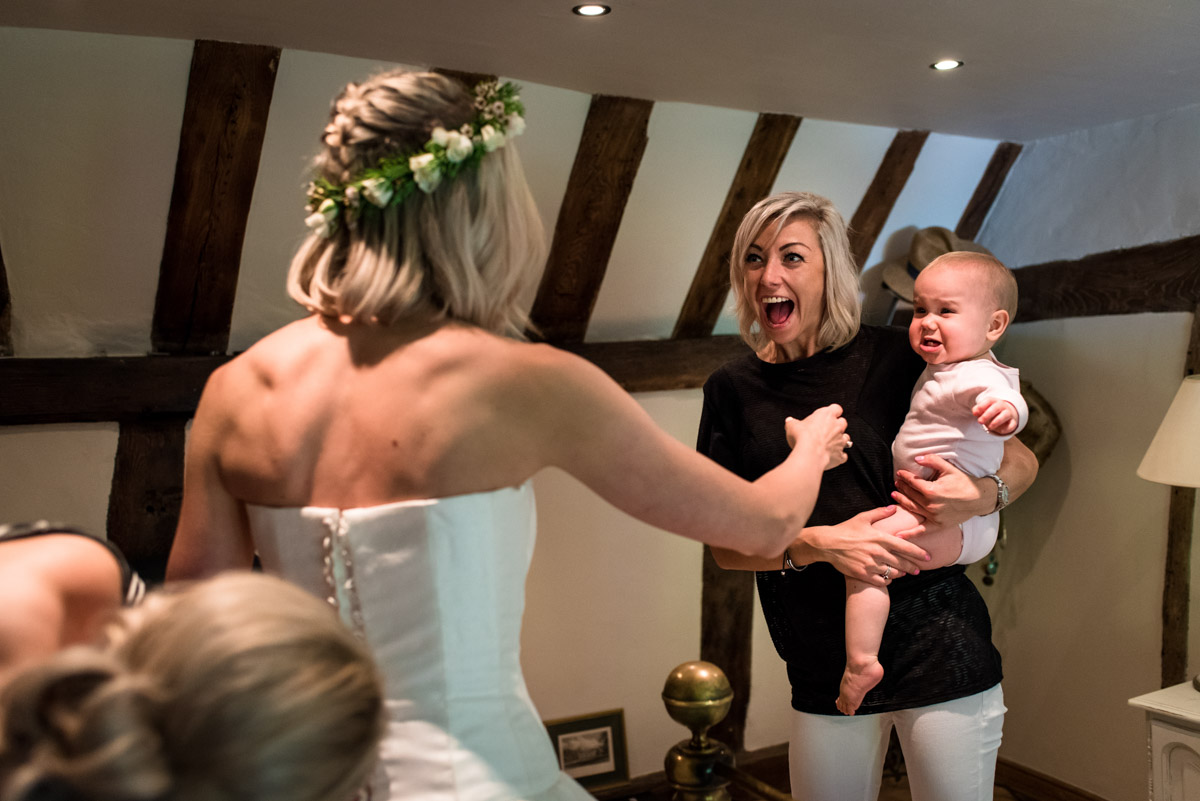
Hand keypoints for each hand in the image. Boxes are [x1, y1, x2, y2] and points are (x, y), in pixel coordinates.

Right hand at [785, 405, 849, 470]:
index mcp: (826, 415)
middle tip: (829, 429)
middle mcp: (836, 427)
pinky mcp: (840, 454)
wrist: (809, 454)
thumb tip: (790, 421)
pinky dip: (840, 456)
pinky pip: (843, 455)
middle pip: (843, 422)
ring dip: (840, 439)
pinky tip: (833, 456)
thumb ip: (792, 422)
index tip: (829, 414)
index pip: (836, 408)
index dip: (834, 411)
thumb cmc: (802, 437)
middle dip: (838, 425)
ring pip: (846, 437)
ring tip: (832, 442)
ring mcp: (840, 441)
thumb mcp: (792, 426)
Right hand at [802, 507, 929, 584]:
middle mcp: (877, 552)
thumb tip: (893, 507)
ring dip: (900, 574)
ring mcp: (870, 564)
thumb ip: (880, 513)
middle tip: (917, 570)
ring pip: (893, 573)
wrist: (827, 544)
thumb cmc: (845, 530)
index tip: (927, 558)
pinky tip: (887, 578)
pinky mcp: (863, 574)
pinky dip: (887, 581)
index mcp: (880, 538)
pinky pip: (881, 581)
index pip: (905, 547)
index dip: (919, 554)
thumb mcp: (862, 518)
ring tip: (902, 573)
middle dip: (912, 567)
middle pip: (902, 563)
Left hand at [892, 453, 992, 527]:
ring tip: (895, 495)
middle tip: (897, 482)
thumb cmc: (964, 482)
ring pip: (912, 508)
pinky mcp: (938, 525)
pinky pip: (921, 531)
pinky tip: (898, 535)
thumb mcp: (949, 468)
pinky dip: (910, 534)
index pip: (912, 482)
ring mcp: (934, 516)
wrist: (979, 498)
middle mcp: (931, 505)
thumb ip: (932, 460)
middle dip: (902, 487)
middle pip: (910, 494)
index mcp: (932, 491)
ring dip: (901, 501)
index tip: (899, 473)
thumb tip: (916, 458)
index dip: (904, 476)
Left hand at [973, 399, 1017, 435]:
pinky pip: (1012, 424)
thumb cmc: (991, 411)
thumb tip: (975, 412)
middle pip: (995, 408)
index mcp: (993, 401)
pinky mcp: (1013, 421)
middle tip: (980, 422)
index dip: (981, 406)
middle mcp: (1002, 406)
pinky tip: (1001, 431)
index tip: (975, 413)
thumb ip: (977, 409)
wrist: (1007, 412)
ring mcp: (1008, 413)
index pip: (988, 401)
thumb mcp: (983, 408)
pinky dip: (1007, 428)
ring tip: (989, 427)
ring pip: (1005, 415)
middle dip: (987, 415)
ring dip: (996, 421)